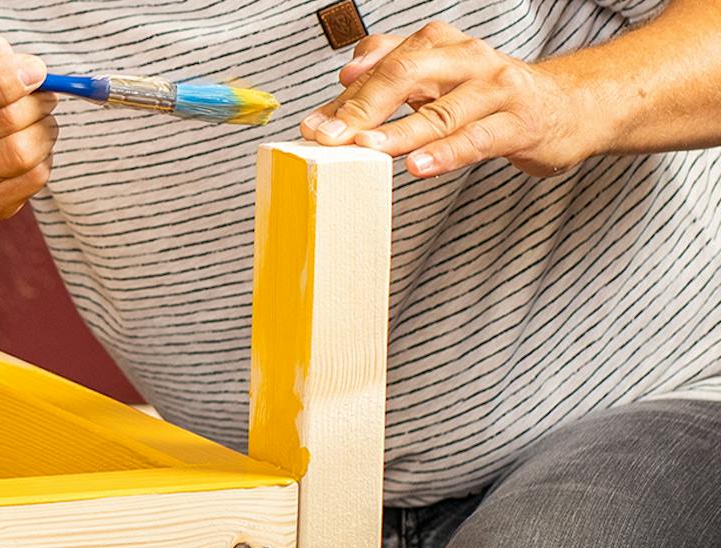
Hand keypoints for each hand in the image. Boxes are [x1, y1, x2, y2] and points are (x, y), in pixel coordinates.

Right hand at [0, 31, 58, 221]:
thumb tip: (3, 54)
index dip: (5, 80)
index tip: (34, 70)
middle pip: (3, 120)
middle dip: (36, 101)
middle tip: (44, 93)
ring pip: (21, 152)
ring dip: (45, 129)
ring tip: (41, 120)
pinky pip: (32, 177)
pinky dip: (44, 156)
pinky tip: (33, 147)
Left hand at [301, 21, 600, 177]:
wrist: (570, 106)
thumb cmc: (490, 97)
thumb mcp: (438, 82)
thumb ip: (390, 82)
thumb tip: (340, 85)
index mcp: (441, 45)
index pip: (385, 62)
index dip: (345, 94)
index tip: (310, 124)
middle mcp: (467, 58)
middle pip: (407, 74)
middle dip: (362, 107)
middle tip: (327, 136)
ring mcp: (496, 89)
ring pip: (440, 109)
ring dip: (398, 131)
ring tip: (363, 149)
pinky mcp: (520, 123)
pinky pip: (478, 138)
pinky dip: (447, 153)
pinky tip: (418, 168)